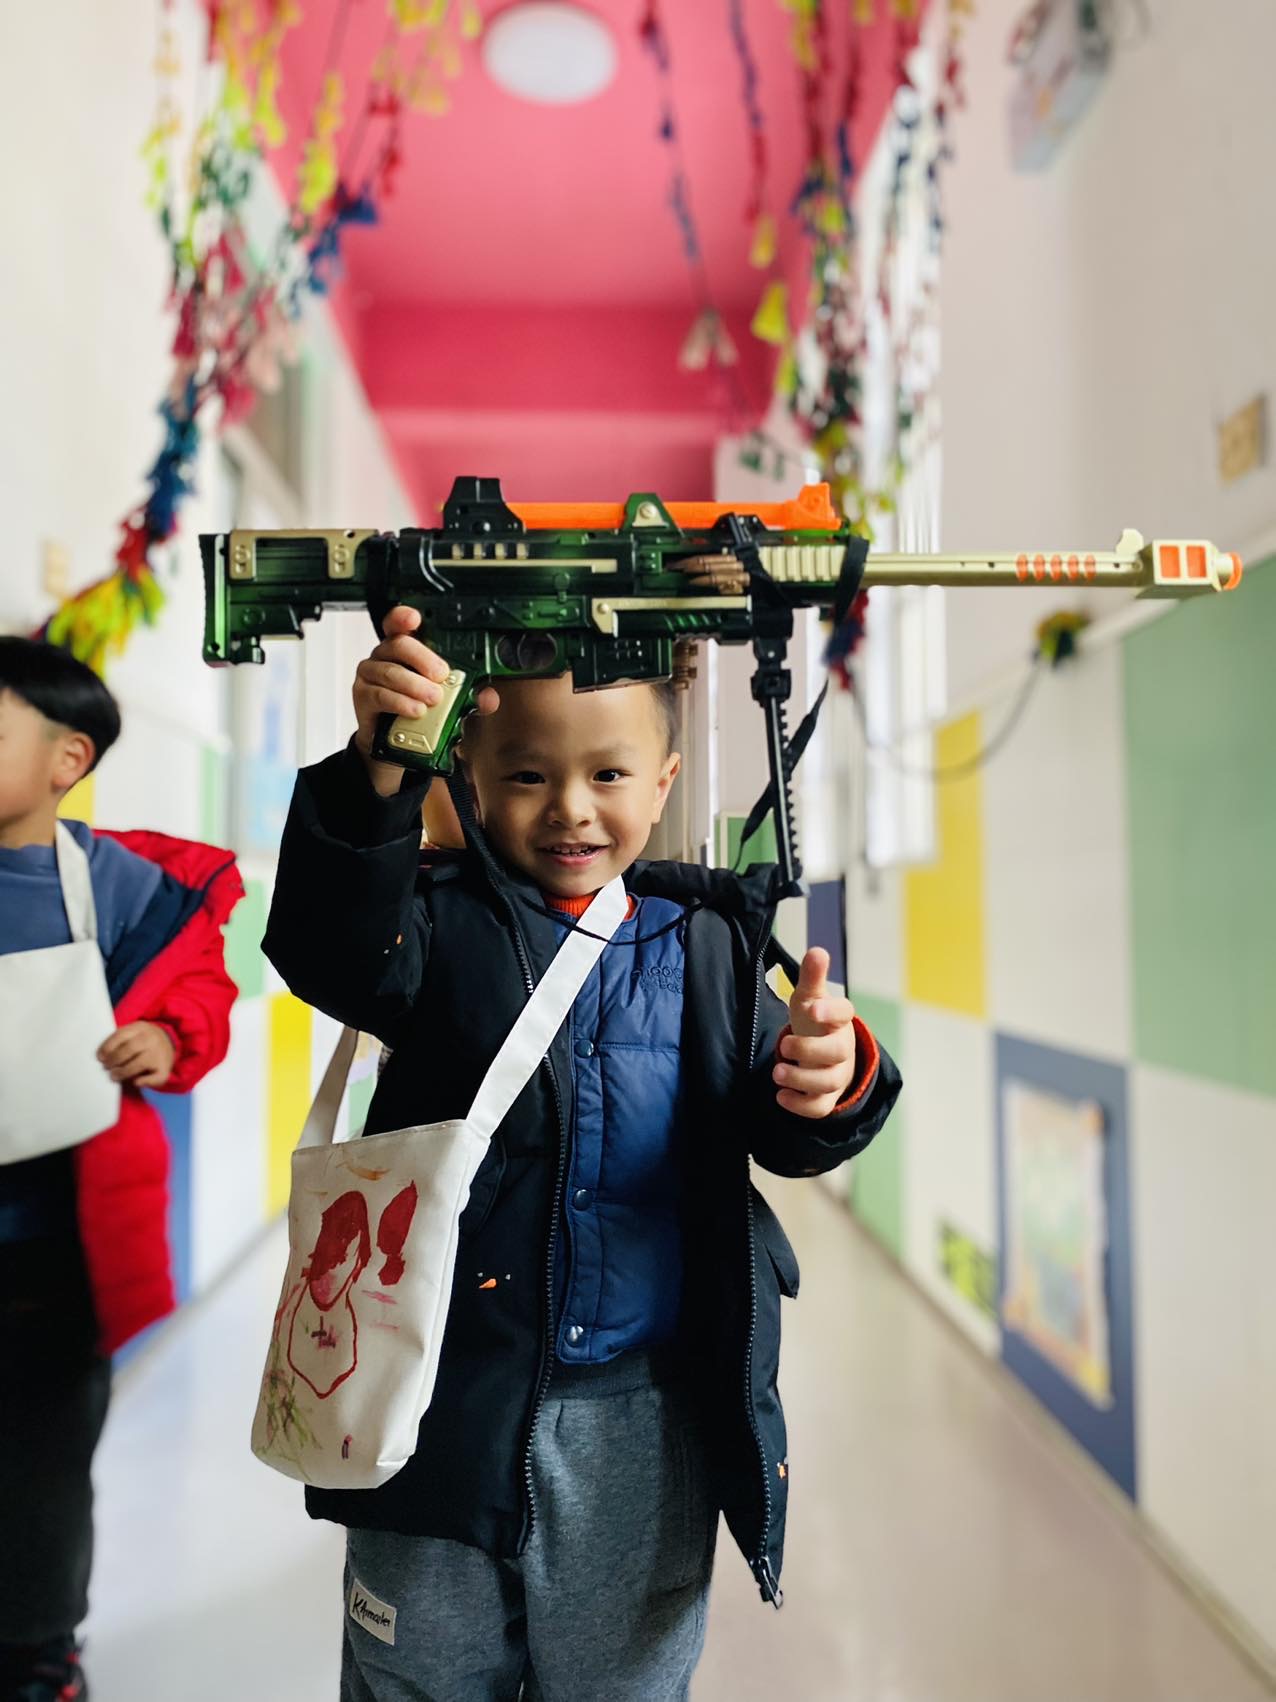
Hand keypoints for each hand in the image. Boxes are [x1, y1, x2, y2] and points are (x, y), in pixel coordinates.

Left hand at [98, 1022, 176, 1090]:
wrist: (169, 1041)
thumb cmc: (143, 1040)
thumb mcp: (133, 1032)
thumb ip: (119, 1040)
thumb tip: (102, 1056)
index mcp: (140, 1028)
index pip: (121, 1035)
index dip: (108, 1047)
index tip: (100, 1057)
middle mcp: (151, 1038)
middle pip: (129, 1049)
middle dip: (114, 1060)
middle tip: (106, 1067)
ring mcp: (160, 1053)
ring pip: (139, 1064)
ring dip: (123, 1072)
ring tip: (114, 1076)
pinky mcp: (165, 1068)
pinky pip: (155, 1077)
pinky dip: (144, 1081)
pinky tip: (136, 1082)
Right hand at [353, 606, 499, 796]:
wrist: (395, 742)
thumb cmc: (418, 710)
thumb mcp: (446, 701)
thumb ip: (467, 696)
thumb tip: (488, 697)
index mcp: (404, 649)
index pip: (399, 624)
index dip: (403, 617)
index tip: (415, 618)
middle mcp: (384, 656)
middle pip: (398, 644)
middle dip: (423, 658)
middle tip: (441, 675)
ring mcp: (371, 675)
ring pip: (390, 671)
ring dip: (414, 685)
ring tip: (433, 698)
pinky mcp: (363, 696)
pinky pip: (379, 695)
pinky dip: (400, 702)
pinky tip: (415, 710)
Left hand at [772, 948, 857, 1119]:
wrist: (821, 1054)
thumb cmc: (814, 1022)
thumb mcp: (809, 997)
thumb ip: (812, 977)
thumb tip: (817, 950)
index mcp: (839, 1019)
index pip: (843, 1012)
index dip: (830, 1011)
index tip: (811, 1009)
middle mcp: (842, 1047)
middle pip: (837, 1052)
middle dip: (809, 1051)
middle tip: (784, 1046)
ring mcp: (836, 1074)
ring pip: (829, 1082)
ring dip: (801, 1079)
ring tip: (776, 1073)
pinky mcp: (826, 1097)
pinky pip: (820, 1108)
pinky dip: (800, 1105)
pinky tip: (781, 1096)